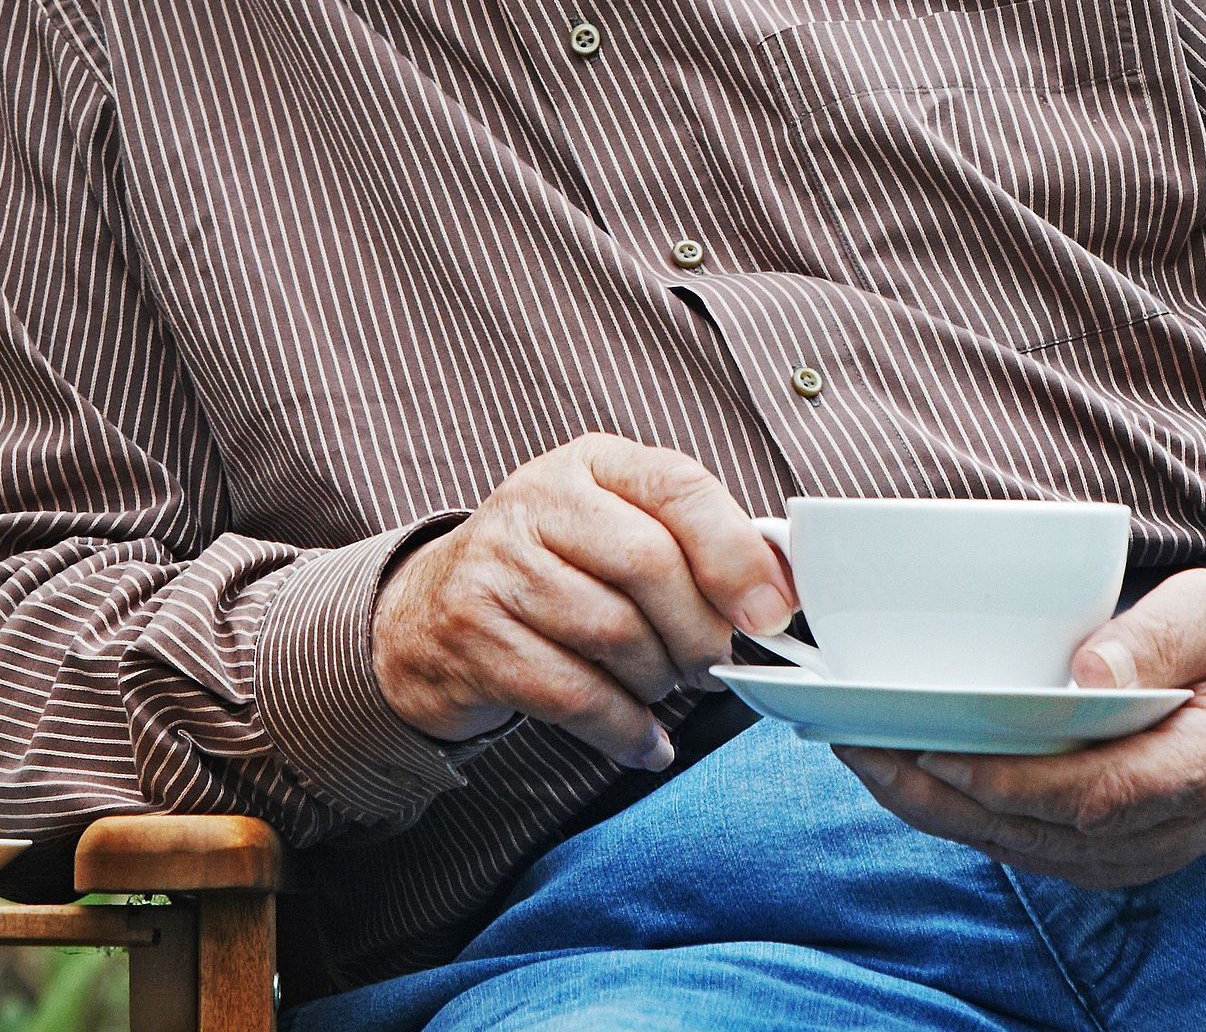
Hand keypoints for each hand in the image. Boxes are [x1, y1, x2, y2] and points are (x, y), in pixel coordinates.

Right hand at [371, 433, 791, 769]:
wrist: (425, 616)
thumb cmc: (551, 575)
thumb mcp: (616, 532)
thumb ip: (693, 547)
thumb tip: (780, 592)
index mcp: (590, 463)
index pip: (678, 487)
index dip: (736, 554)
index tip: (771, 613)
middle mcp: (536, 500)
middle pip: (648, 564)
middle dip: (698, 633)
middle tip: (709, 667)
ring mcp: (496, 565)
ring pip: (613, 633)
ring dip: (658, 682)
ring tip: (662, 689)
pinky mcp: (473, 635)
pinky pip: (574, 694)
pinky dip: (625, 730)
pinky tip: (643, 741)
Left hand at [834, 570, 1205, 887]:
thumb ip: (1158, 635)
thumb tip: (1089, 671)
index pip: (1098, 792)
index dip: (1013, 780)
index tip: (937, 747)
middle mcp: (1173, 827)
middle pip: (1043, 827)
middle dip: (946, 793)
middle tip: (865, 746)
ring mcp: (1141, 851)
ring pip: (1022, 846)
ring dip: (939, 808)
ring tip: (865, 757)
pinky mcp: (1110, 854)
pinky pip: (1024, 845)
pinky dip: (963, 815)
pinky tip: (909, 776)